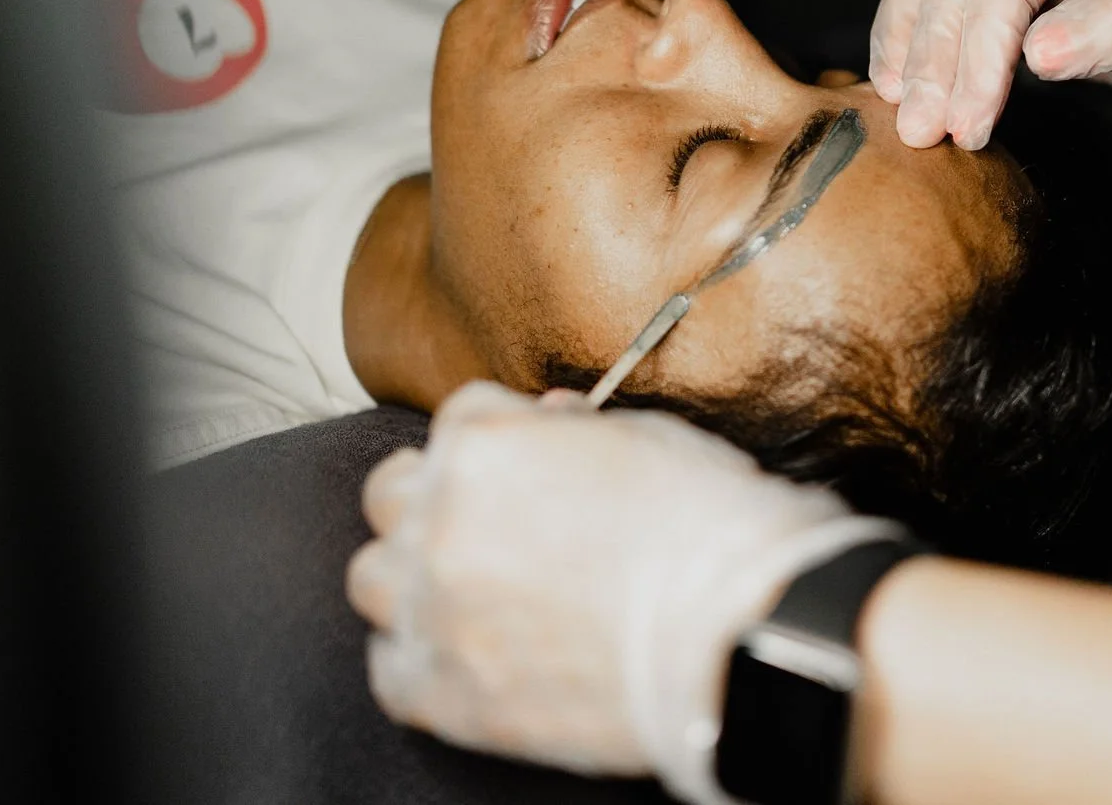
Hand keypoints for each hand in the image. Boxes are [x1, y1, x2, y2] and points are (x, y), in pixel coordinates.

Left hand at [346, 383, 895, 802]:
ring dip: (414, 582)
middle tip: (488, 528)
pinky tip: (466, 658)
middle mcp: (440, 518)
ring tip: (470, 598)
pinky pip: (389, 670)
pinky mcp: (444, 690)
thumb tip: (551, 422)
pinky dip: (418, 662)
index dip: (500, 445)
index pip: (458, 422)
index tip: (527, 473)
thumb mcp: (644, 438)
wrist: (738, 634)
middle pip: (392, 495)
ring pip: (373, 581)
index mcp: (485, 443)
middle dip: (435, 502)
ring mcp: (434, 607)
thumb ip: (573, 431)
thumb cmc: (708, 527)